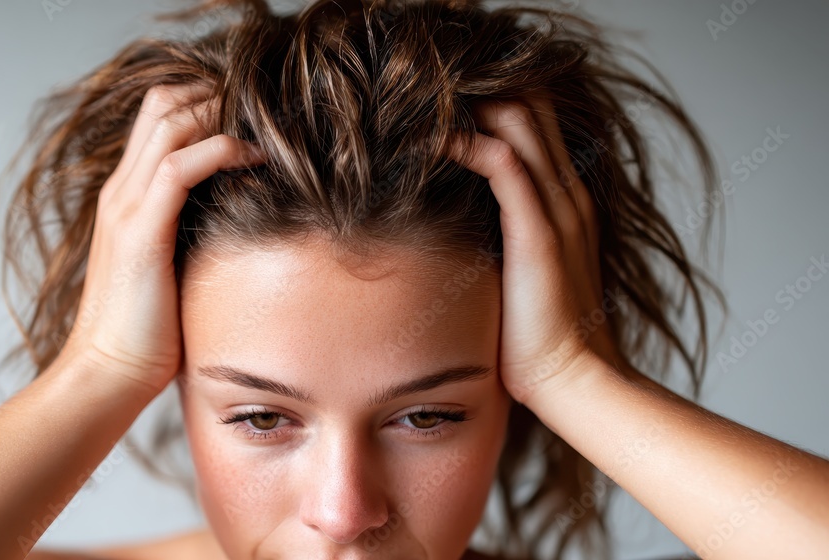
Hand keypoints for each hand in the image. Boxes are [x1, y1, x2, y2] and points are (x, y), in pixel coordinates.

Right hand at [56, 84, 266, 395]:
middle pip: (162, 103)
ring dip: (222, 112)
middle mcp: (122, 191)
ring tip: (266, 125)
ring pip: (170, 121)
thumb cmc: (147, 331)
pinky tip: (257, 157)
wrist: (108, 371)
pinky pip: (179, 166)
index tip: (251, 113)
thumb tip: (240, 221)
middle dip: (215, 93)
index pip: (158, 117)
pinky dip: (221, 149)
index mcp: (127, 197)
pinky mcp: (141, 231)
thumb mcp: (173, 268)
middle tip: (263, 109)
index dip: (203, 101)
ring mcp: (127, 206)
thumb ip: (192, 234)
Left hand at [447, 96, 621, 403]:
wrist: (572, 378)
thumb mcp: (521, 274)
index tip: (448, 102)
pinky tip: (432, 139)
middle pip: (533, 107)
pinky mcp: (538, 231)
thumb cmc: (539, 336)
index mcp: (565, 202)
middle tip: (431, 92)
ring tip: (424, 102)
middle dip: (484, 89)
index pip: (537, 125)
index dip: (498, 101)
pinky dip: (466, 141)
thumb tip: (462, 228)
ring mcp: (557, 209)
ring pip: (521, 122)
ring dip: (473, 104)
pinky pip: (503, 162)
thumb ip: (504, 241)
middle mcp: (567, 194)